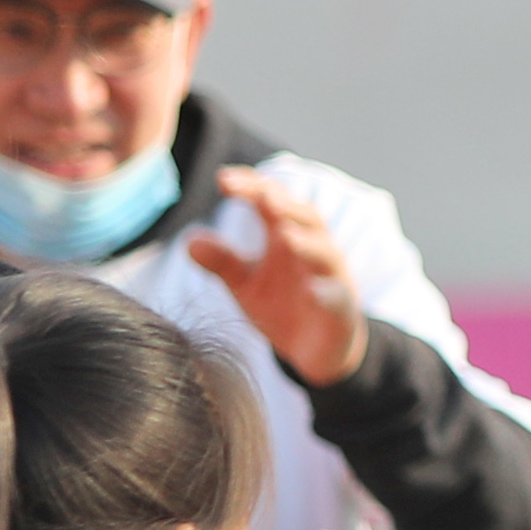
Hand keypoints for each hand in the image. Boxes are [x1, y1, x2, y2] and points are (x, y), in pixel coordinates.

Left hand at [187, 165, 370, 388]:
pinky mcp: (341, 309)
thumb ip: (222, 262)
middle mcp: (313, 249)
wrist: (314, 349)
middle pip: (305, 216)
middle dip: (284, 204)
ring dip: (307, 243)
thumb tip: (189, 242)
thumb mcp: (245, 284)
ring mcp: (331, 278)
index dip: (252, 186)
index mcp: (287, 235)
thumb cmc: (281, 306)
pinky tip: (311, 291)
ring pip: (324, 253)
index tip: (223, 179)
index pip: (272, 200)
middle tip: (261, 194)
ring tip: (285, 235)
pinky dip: (325, 293)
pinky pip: (336, 297)